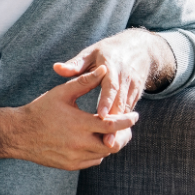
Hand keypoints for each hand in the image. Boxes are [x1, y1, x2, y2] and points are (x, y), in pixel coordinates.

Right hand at [14, 65, 137, 169]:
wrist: (18, 134)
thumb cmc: (40, 110)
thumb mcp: (62, 92)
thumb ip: (85, 81)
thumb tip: (105, 69)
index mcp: (80, 124)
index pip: (113, 125)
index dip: (127, 121)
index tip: (135, 115)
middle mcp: (79, 144)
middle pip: (114, 144)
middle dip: (124, 135)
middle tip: (127, 126)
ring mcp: (75, 157)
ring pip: (104, 154)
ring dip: (111, 143)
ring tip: (113, 131)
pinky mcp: (70, 165)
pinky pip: (93, 161)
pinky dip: (99, 152)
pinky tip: (98, 140)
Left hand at [54, 29, 173, 145]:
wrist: (138, 48)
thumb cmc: (107, 52)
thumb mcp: (91, 54)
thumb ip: (75, 64)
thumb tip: (57, 68)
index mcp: (112, 66)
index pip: (110, 85)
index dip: (107, 101)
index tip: (99, 116)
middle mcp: (125, 78)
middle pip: (121, 103)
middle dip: (115, 123)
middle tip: (106, 142)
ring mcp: (133, 87)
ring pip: (127, 110)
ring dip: (121, 129)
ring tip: (111, 145)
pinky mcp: (136, 95)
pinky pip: (129, 111)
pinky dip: (124, 125)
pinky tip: (116, 139)